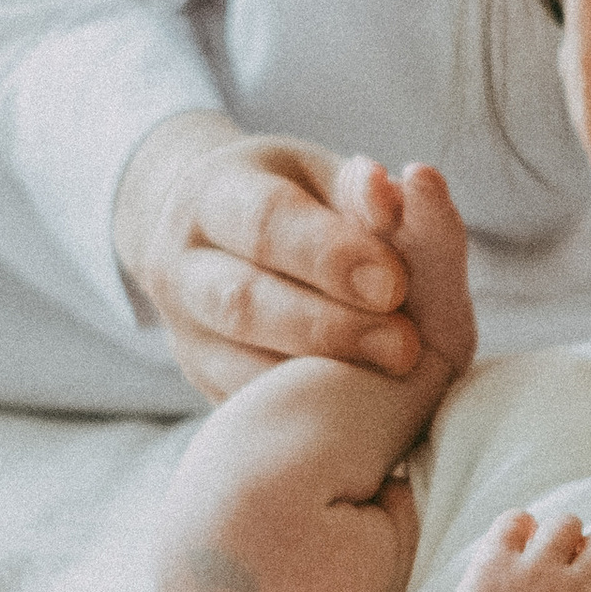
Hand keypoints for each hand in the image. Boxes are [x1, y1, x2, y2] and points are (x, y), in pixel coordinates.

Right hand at [113, 113, 423, 402]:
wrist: (211, 242)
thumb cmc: (292, 204)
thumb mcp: (322, 178)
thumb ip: (369, 193)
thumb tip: (410, 190)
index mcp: (210, 194)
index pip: (265, 221)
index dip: (329, 254)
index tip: (394, 284)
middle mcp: (180, 268)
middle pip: (242, 303)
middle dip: (329, 326)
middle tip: (405, 347)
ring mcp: (185, 337)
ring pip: (238, 369)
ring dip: (320, 381)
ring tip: (391, 380)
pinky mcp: (205, 386)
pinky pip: (250, 412)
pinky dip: (304, 414)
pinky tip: (360, 410)